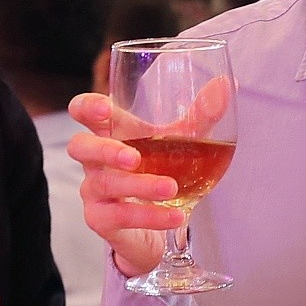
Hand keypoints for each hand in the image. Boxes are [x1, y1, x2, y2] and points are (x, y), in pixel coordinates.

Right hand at [66, 89, 220, 278]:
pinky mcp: (101, 220)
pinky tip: (176, 215)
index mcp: (111, 132)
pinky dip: (150, 215)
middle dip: (104, 150)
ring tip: (171, 187)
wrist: (160, 222)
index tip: (104, 108)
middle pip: (80, 147)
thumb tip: (226, 83)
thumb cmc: (161, 168)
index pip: (83, 111)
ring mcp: (94, 190)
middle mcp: (96, 160)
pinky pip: (119, 216)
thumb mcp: (181, 140)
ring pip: (104, 184)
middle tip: (133, 157)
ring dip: (139, 185)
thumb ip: (200, 115)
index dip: (86, 107)